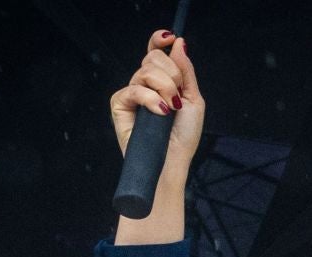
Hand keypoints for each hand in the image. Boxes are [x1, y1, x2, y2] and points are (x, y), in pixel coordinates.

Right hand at [111, 29, 203, 245]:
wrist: (171, 163)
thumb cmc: (182, 139)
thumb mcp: (192, 100)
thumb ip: (185, 71)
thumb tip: (178, 43)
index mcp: (161, 82)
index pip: (155, 52)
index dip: (159, 40)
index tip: (168, 37)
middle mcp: (144, 85)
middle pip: (152, 57)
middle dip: (171, 73)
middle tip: (177, 96)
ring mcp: (131, 94)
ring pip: (144, 70)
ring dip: (164, 87)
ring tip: (170, 108)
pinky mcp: (119, 106)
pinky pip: (133, 89)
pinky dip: (150, 99)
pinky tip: (160, 111)